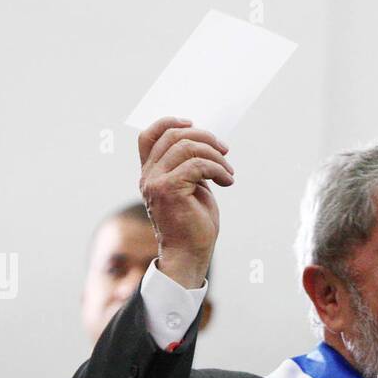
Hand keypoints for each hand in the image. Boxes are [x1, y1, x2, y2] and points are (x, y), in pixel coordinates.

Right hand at [137, 117, 234, 288]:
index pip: (148, 136)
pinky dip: (218, 169)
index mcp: (150, 174)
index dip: (169, 122)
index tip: (193, 124)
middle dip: (204, 137)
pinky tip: (227, 182)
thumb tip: (207, 144)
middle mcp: (148, 176)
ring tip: (228, 172)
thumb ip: (191, 166)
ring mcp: (156, 183)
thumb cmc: (194, 226)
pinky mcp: (169, 190)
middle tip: (225, 150)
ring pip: (187, 147)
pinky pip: (198, 165)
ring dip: (215, 155)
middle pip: (172, 136)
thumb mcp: (192, 189)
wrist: (189, 255)